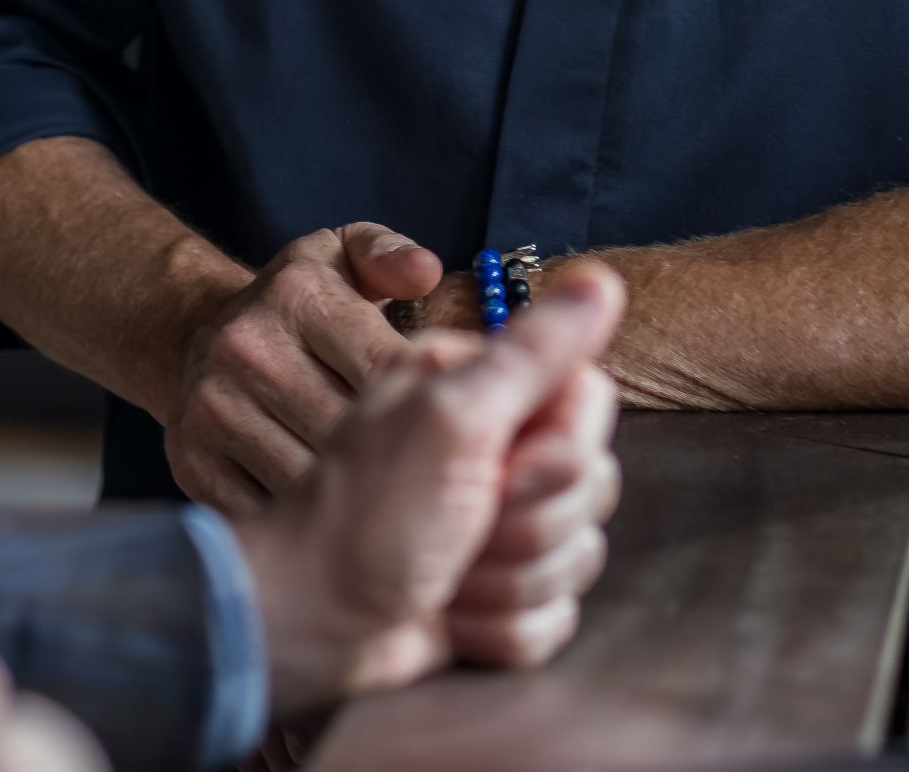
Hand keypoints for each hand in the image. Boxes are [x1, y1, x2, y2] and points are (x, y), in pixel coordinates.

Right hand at [166, 223, 445, 512]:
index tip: (454, 423)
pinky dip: (306, 520)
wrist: (191, 334)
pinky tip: (332, 511)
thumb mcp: (341, 257)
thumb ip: (389, 254)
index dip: (428, 400)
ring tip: (387, 497)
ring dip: (354, 495)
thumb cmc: (294, 303)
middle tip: (432, 473)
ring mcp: (216, 410)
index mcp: (297, 297)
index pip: (384, 363)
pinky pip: (270, 508)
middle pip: (350, 427)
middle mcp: (248, 349)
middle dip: (396, 454)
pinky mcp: (196, 462)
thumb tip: (426, 272)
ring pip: (312, 477)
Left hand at [233, 265, 627, 711]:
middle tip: (461, 528)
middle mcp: (495, 448)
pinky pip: (550, 620)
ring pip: (575, 557)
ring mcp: (499, 524)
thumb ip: (533, 350)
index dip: (559, 453)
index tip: (502, 471)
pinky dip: (500, 630)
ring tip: (444, 576)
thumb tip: (600, 278)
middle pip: (591, 485)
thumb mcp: (450, 418)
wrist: (308, 621)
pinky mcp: (498, 593)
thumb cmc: (365, 515)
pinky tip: (450, 617)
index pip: (588, 404)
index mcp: (482, 389)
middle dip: (529, 527)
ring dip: (508, 582)